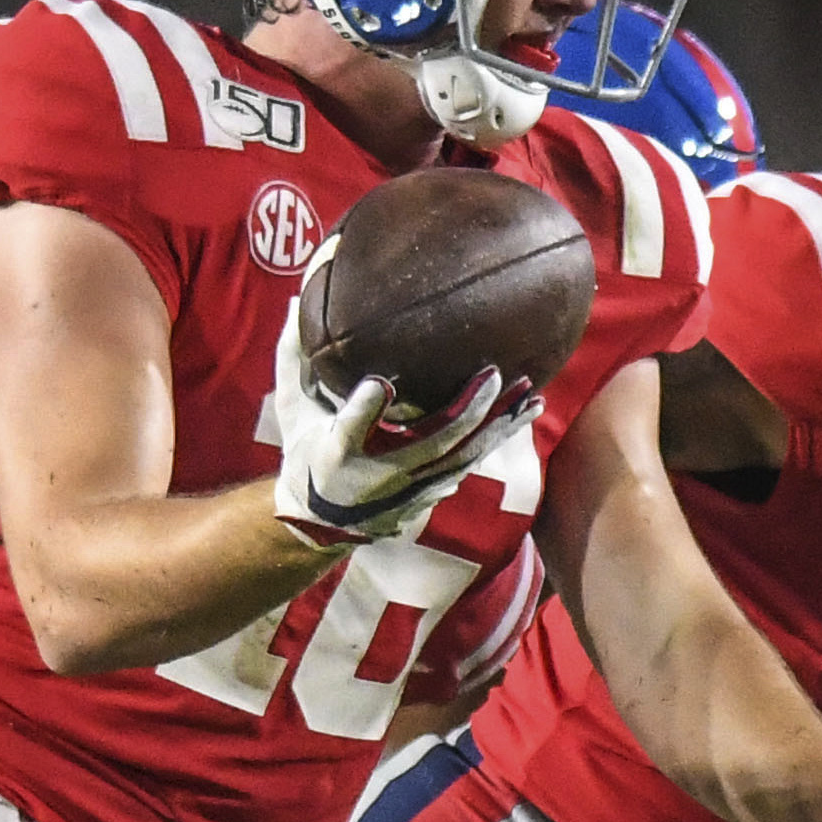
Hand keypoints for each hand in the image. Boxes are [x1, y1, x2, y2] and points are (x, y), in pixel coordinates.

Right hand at [265, 258, 538, 547]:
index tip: (379, 385)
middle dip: (465, 413)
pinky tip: (524, 414)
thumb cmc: (305, 451)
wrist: (318, 520)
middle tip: (494, 375)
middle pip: (430, 446)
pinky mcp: (428, 496)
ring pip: (462, 458)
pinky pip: (470, 464)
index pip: (349, 429)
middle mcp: (376, 478)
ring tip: (529, 394)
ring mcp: (408, 492)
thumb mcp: (293, 409)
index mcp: (336, 453)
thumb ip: (292, 358)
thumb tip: (294, 301)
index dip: (364, 410)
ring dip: (498, 427)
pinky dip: (497, 439)